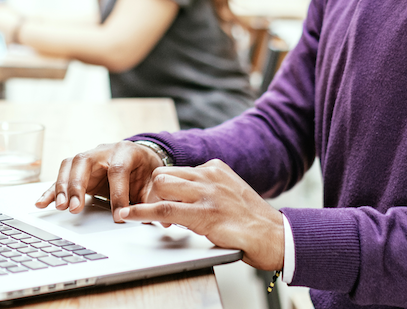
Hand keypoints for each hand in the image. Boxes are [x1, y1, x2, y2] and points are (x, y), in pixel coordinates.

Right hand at [35, 141, 164, 217]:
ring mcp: (88, 158)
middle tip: (75, 208)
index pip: (118, 169)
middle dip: (78, 185)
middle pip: (84, 161)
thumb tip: (154, 217)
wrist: (142, 157)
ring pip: (69, 165)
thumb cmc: (146, 171)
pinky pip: (61, 177)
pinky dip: (51, 190)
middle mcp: (104, 151)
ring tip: (61, 207)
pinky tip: (42, 202)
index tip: (118, 216)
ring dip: (63, 187)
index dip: (117, 193)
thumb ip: (151, 198)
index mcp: (126, 151)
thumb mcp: (153, 182)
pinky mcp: (78, 170)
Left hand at [115, 160, 284, 269]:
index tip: (158, 201)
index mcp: (215, 168)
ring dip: (148, 202)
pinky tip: (128, 215)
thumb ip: (207, 191)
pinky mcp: (205, 214)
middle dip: (154, 194)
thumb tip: (181, 199)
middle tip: (155, 213)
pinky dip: (141, 212)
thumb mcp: (229, 195)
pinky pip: (164, 210)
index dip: (163, 189)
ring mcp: (207, 194)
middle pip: (163, 175)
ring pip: (161, 187)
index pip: (176, 170)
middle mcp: (210, 176)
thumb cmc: (252, 222)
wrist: (277, 237)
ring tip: (142, 216)